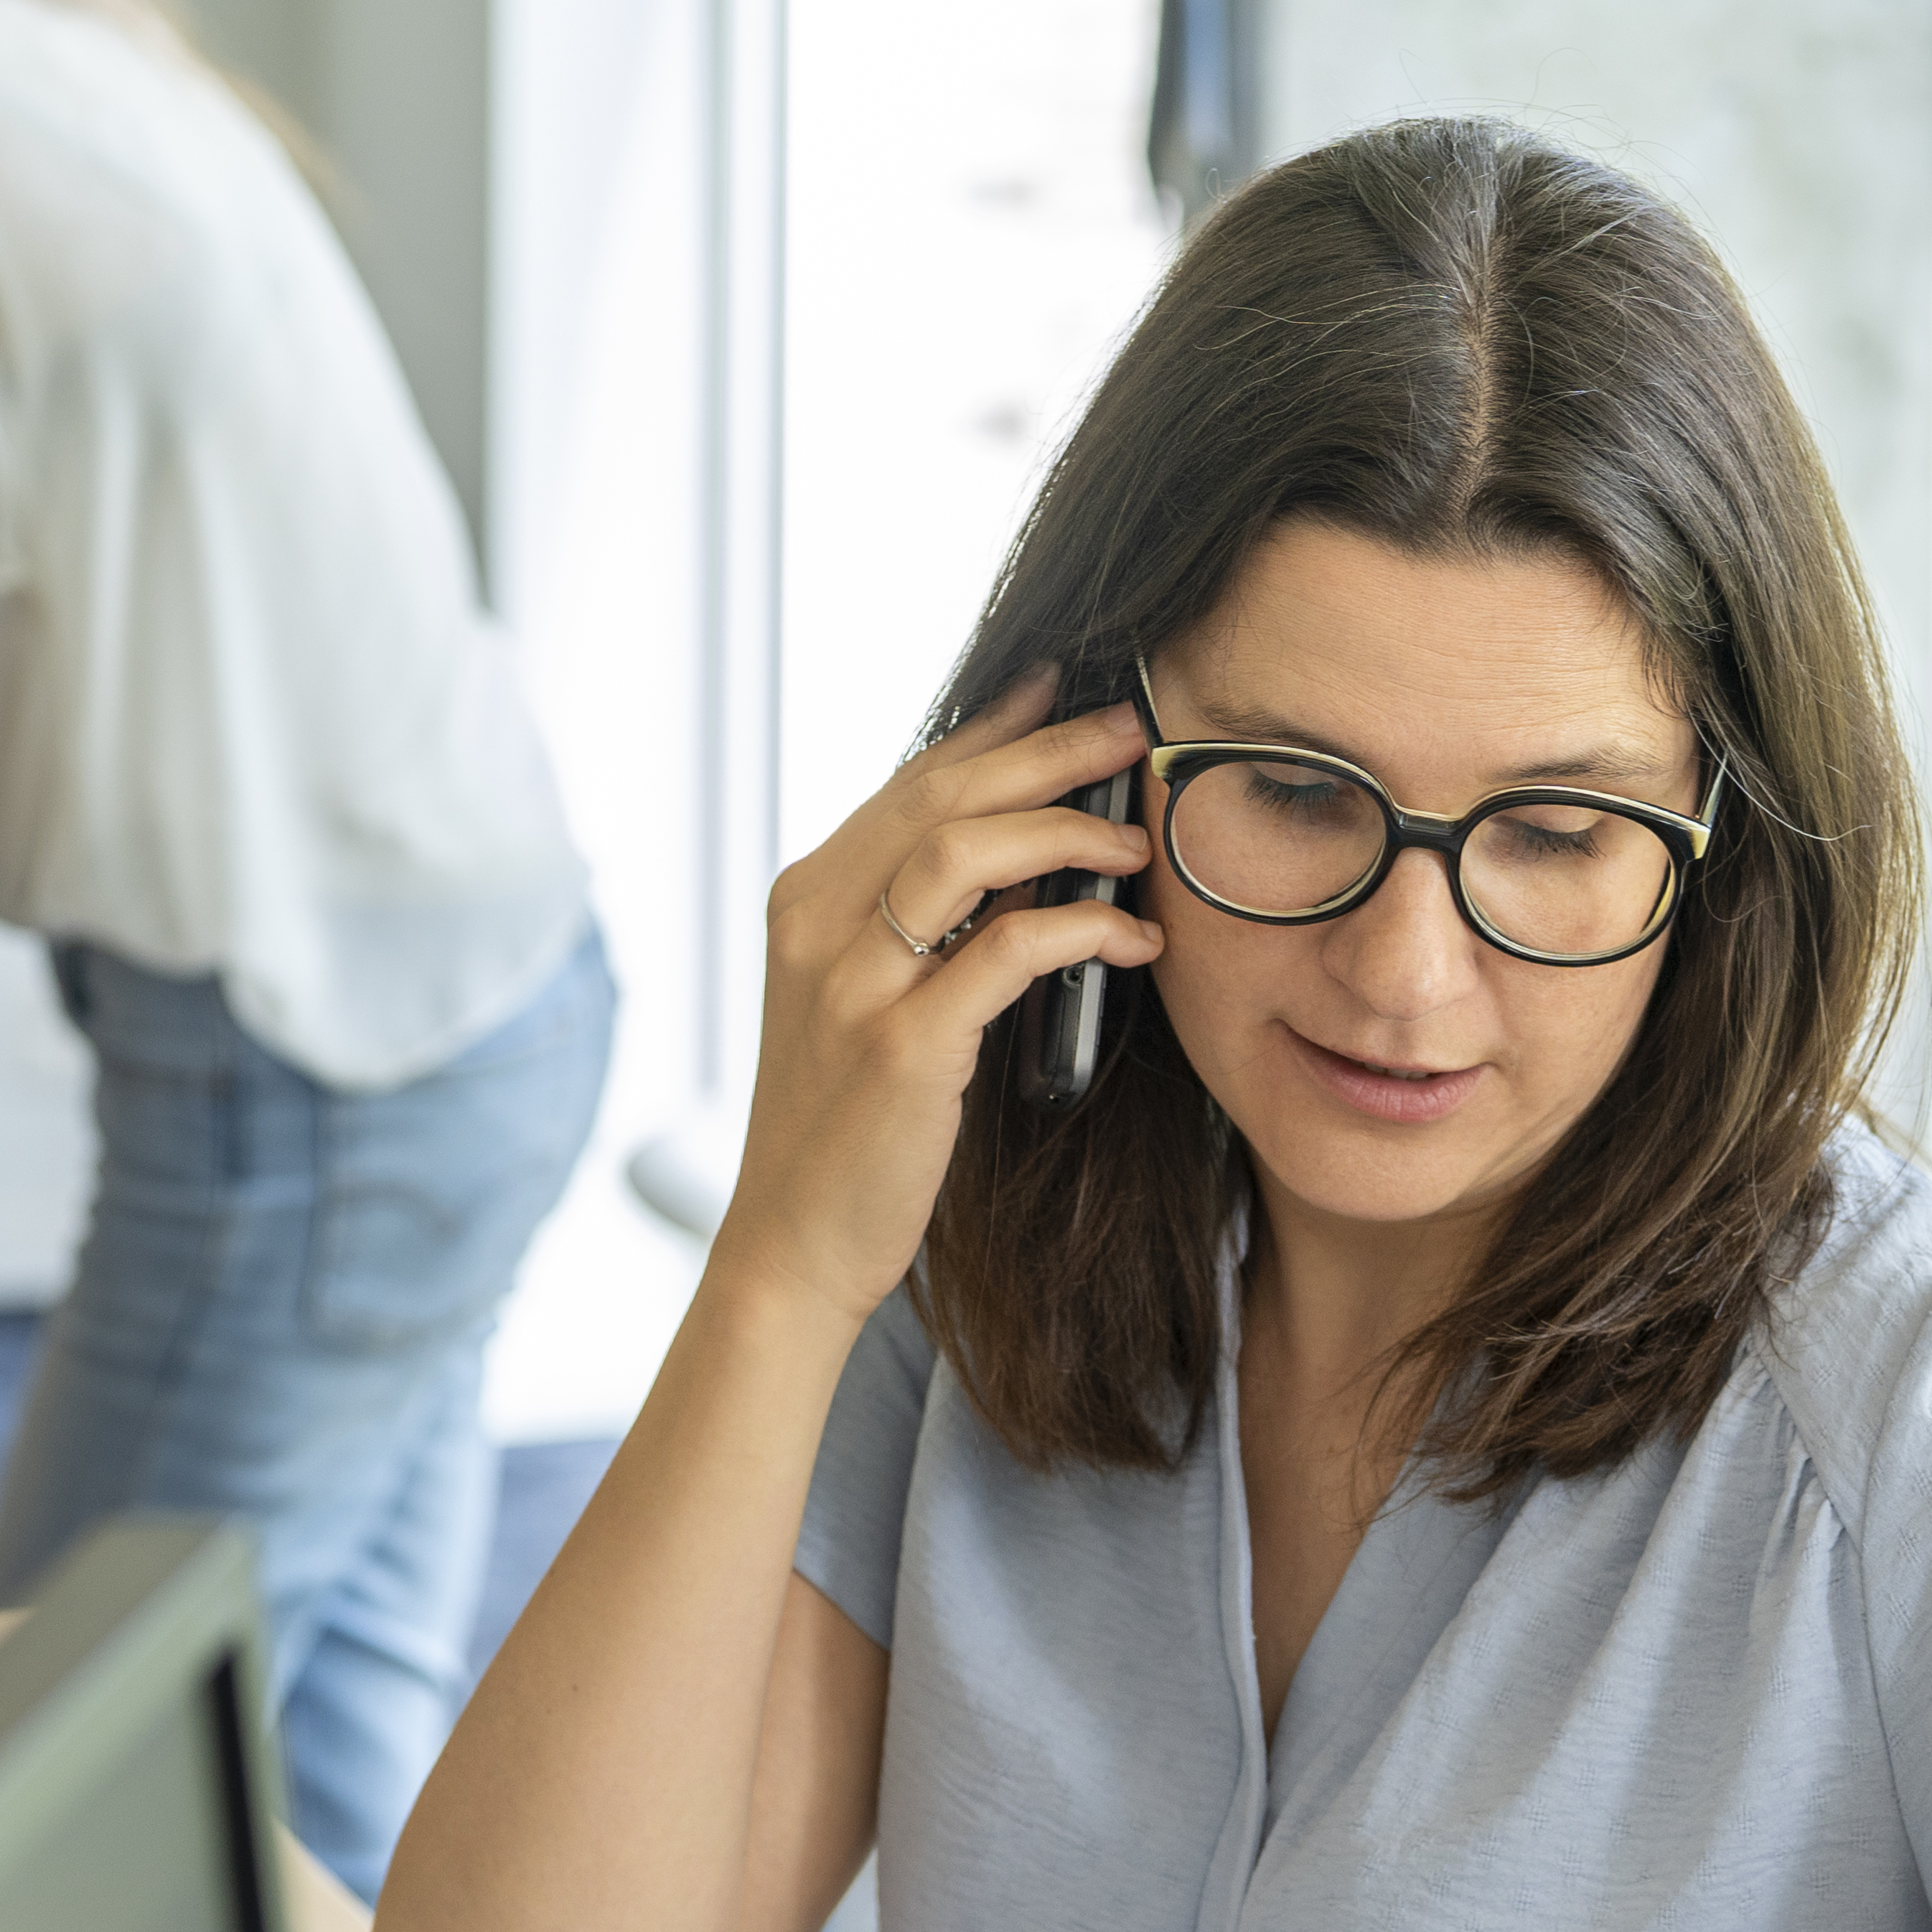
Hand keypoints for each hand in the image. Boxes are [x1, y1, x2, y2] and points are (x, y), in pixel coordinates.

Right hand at [712, 670, 1159, 1331]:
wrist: (792, 1244)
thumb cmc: (846, 1127)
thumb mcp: (862, 1002)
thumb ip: (916, 926)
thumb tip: (1022, 855)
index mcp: (806, 902)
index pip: (909, 782)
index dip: (993, 728)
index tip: (1061, 687)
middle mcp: (818, 925)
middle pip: (941, 793)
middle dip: (1046, 749)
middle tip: (1128, 726)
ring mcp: (852, 984)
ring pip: (963, 851)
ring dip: (1065, 826)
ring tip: (1139, 830)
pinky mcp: (899, 1048)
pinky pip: (1004, 952)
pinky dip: (1080, 928)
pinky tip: (1133, 937)